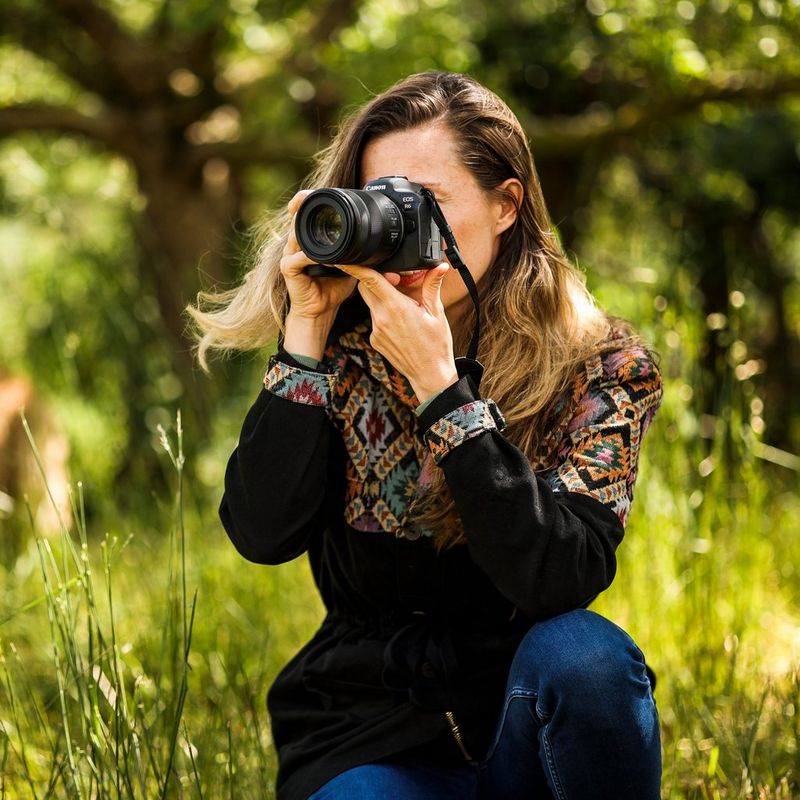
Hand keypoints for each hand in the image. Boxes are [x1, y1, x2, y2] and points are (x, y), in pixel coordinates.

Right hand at [281, 191, 356, 357]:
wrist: (321, 311)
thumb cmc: (333, 289)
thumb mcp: (352, 267)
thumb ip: (362, 255)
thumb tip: (385, 249)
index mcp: (312, 240)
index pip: (310, 214)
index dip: (312, 200)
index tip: (322, 191)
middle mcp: (298, 243)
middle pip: (298, 216)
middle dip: (303, 202)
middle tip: (312, 194)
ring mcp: (290, 254)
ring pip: (296, 233)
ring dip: (308, 227)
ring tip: (318, 220)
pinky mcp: (287, 268)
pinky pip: (298, 258)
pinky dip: (311, 256)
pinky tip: (324, 258)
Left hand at [336, 263, 458, 402]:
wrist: (430, 374)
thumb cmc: (436, 345)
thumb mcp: (437, 313)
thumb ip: (432, 286)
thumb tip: (439, 266)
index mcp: (396, 308)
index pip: (370, 281)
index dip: (355, 267)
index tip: (345, 258)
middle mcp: (381, 318)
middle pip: (366, 288)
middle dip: (375, 278)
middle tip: (395, 278)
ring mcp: (376, 331)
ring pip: (371, 303)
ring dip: (382, 296)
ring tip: (404, 303)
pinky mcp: (375, 340)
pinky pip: (375, 318)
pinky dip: (384, 313)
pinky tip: (401, 321)